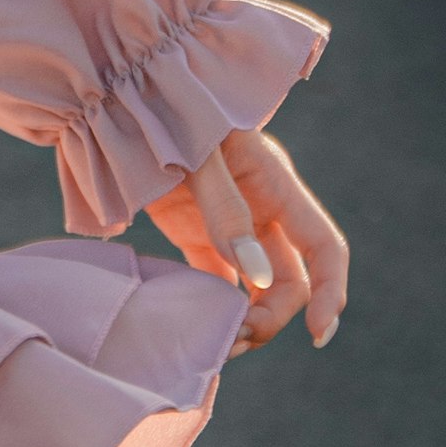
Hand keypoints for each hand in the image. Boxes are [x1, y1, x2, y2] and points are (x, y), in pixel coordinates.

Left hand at [145, 125, 346, 350]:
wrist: (115, 97)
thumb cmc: (164, 111)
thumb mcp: (198, 156)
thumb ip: (227, 212)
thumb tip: (259, 279)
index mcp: (275, 184)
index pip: (323, 247)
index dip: (331, 292)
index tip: (317, 336)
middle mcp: (260, 209)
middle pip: (289, 282)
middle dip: (271, 318)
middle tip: (231, 342)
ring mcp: (229, 225)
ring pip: (256, 290)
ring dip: (245, 323)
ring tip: (216, 349)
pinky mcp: (195, 235)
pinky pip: (216, 284)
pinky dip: (212, 313)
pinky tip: (197, 338)